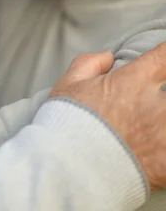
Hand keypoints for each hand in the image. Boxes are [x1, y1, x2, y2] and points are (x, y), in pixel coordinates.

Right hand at [50, 45, 165, 191]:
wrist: (69, 168)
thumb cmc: (67, 122)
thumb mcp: (70, 82)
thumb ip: (90, 63)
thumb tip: (108, 57)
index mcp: (134, 81)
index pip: (164, 56)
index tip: (165, 58)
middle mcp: (154, 104)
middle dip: (161, 97)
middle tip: (147, 104)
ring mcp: (163, 134)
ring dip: (162, 120)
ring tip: (151, 127)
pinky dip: (164, 152)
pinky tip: (156, 151)